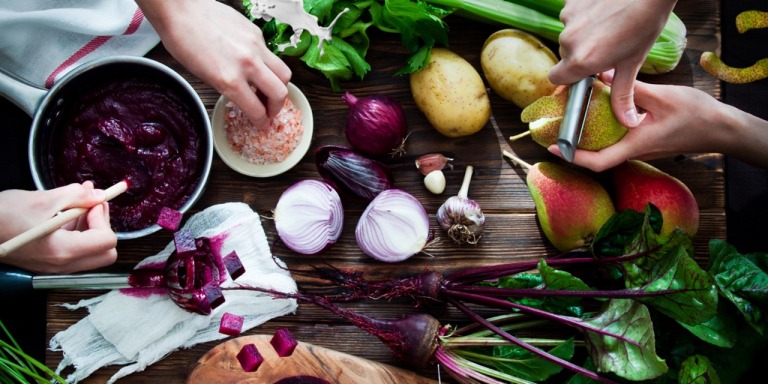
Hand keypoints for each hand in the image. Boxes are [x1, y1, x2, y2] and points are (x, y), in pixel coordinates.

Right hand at [0, 182, 117, 273]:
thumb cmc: (3, 217)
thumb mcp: (43, 200)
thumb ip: (77, 196)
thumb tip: (98, 195)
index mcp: (63, 250)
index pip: (107, 241)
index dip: (103, 218)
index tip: (93, 202)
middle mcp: (62, 264)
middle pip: (105, 252)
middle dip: (103, 225)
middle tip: (93, 203)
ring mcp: (56, 265)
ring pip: (91, 250)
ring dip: (91, 224)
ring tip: (81, 198)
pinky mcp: (49, 260)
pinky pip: (75, 249)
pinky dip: (78, 229)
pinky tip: (69, 209)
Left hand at [137, 0, 291, 127]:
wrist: (180, 10)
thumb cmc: (183, 42)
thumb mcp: (203, 75)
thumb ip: (228, 87)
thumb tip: (244, 95)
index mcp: (229, 80)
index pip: (257, 110)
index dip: (262, 122)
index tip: (262, 124)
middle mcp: (247, 64)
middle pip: (280, 93)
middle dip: (277, 107)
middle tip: (270, 110)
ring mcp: (255, 47)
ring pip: (284, 73)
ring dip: (279, 86)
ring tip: (268, 89)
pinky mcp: (256, 33)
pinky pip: (270, 55)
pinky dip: (266, 65)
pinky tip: (253, 65)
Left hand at [547, 72, 762, 171]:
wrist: (721, 128)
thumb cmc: (696, 115)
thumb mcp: (661, 97)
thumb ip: (630, 89)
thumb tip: (603, 77)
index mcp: (635, 145)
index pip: (598, 162)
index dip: (573, 157)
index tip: (554, 147)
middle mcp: (634, 151)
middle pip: (596, 156)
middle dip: (574, 145)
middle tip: (555, 127)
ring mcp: (639, 149)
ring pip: (606, 148)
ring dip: (588, 137)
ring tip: (570, 118)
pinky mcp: (644, 142)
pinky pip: (616, 141)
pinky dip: (602, 130)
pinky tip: (596, 113)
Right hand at [548, 0, 676, 126]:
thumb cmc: (644, 25)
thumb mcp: (633, 63)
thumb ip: (623, 95)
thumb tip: (628, 122)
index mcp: (581, 61)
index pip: (556, 78)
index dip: (569, 77)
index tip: (583, 73)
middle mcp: (569, 41)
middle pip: (565, 55)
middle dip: (580, 54)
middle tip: (604, 47)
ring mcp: (568, 19)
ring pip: (569, 34)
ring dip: (583, 34)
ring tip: (607, 26)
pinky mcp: (570, 1)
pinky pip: (571, 15)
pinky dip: (583, 15)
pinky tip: (602, 11)